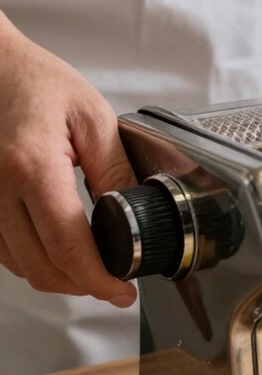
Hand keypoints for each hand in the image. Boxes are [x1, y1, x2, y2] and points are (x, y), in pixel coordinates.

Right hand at [0, 14, 136, 305]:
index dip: (99, 280)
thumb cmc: (37, 82)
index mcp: (31, 166)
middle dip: (83, 286)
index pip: (68, 247)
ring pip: (20, 266)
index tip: (122, 292)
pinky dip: (34, 260)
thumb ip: (115, 171)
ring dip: (59, 277)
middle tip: (115, 285)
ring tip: (94, 269)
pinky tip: (60, 251)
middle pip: (42, 267)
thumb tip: (135, 216)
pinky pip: (2, 250)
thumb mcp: (93, 118)